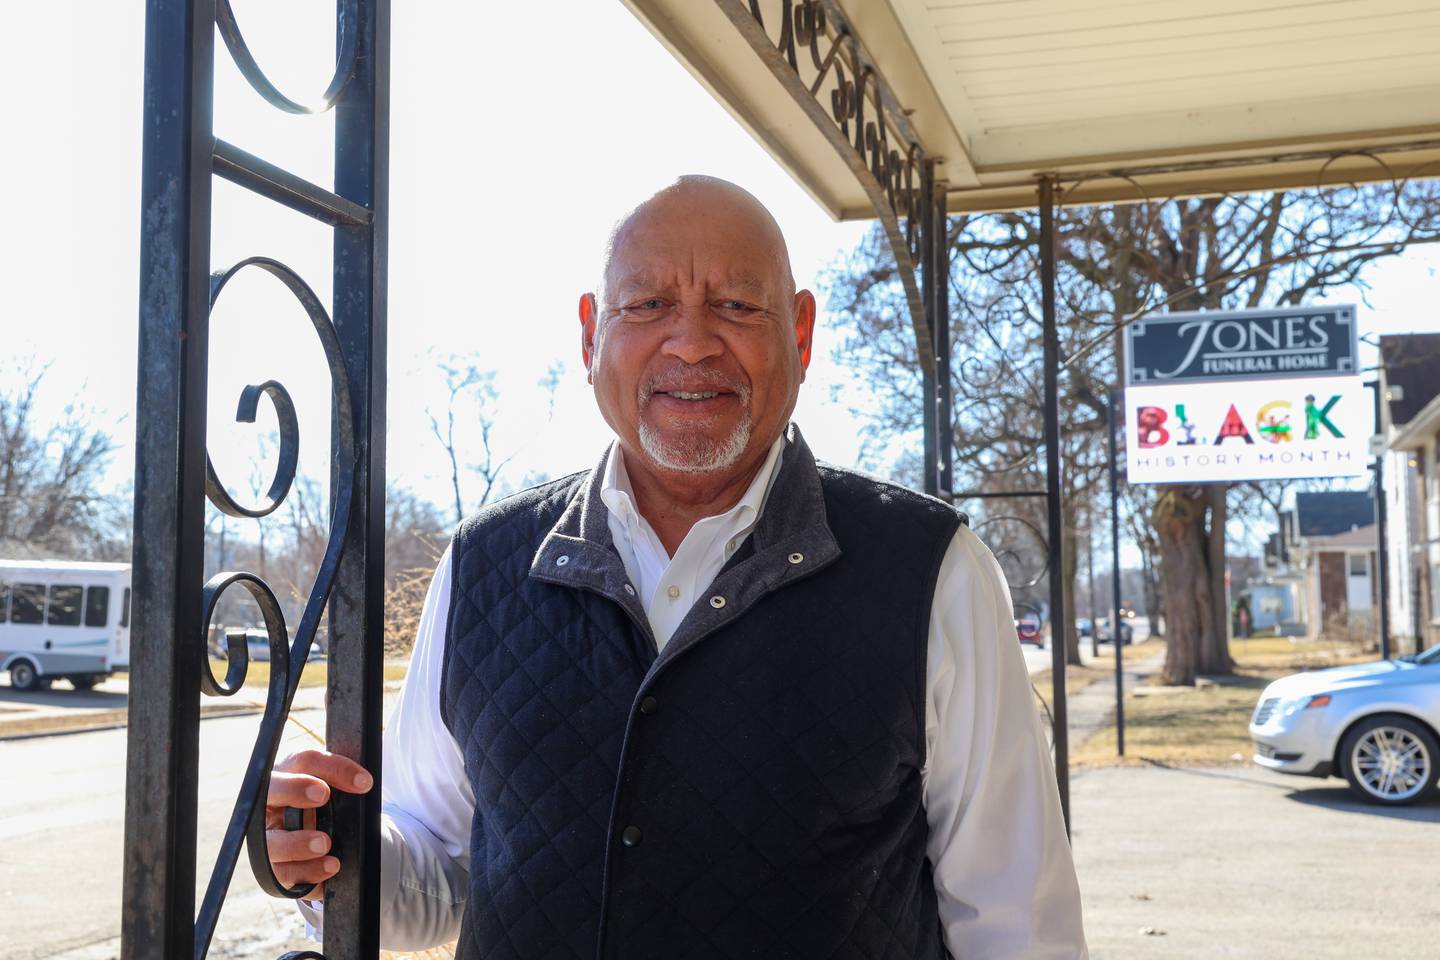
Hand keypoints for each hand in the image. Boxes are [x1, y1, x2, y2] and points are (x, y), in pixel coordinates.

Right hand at [265, 748, 373, 897]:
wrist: (324, 838)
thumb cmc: (327, 806)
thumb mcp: (337, 790)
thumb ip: (343, 781)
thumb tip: (363, 782)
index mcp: (289, 773)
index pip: (305, 761)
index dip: (334, 768)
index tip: (363, 782)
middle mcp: (271, 803)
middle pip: (270, 789)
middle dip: (293, 789)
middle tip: (322, 795)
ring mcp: (268, 836)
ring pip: (270, 840)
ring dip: (297, 842)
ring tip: (325, 844)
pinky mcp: (273, 867)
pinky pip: (282, 873)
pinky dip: (307, 871)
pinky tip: (330, 866)